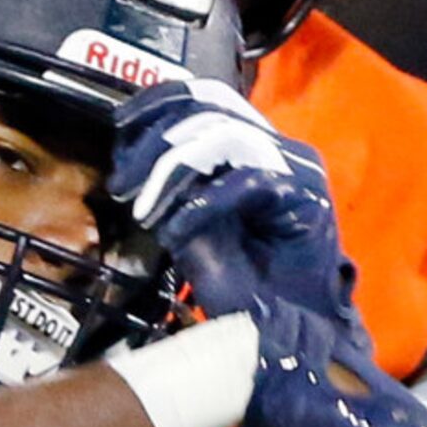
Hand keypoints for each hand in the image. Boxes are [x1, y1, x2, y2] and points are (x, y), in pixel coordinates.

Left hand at [110, 80, 363, 339]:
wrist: (288, 328)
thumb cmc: (244, 281)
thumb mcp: (193, 222)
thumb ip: (174, 185)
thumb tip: (132, 159)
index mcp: (254, 144)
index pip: (205, 98)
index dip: (158, 104)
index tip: (120, 128)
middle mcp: (278, 146)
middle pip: (210, 107)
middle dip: (154, 139)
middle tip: (122, 182)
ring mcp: (296, 168)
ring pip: (223, 136)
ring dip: (171, 171)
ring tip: (144, 210)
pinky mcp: (306, 197)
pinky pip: (243, 182)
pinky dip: (199, 205)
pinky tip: (174, 232)